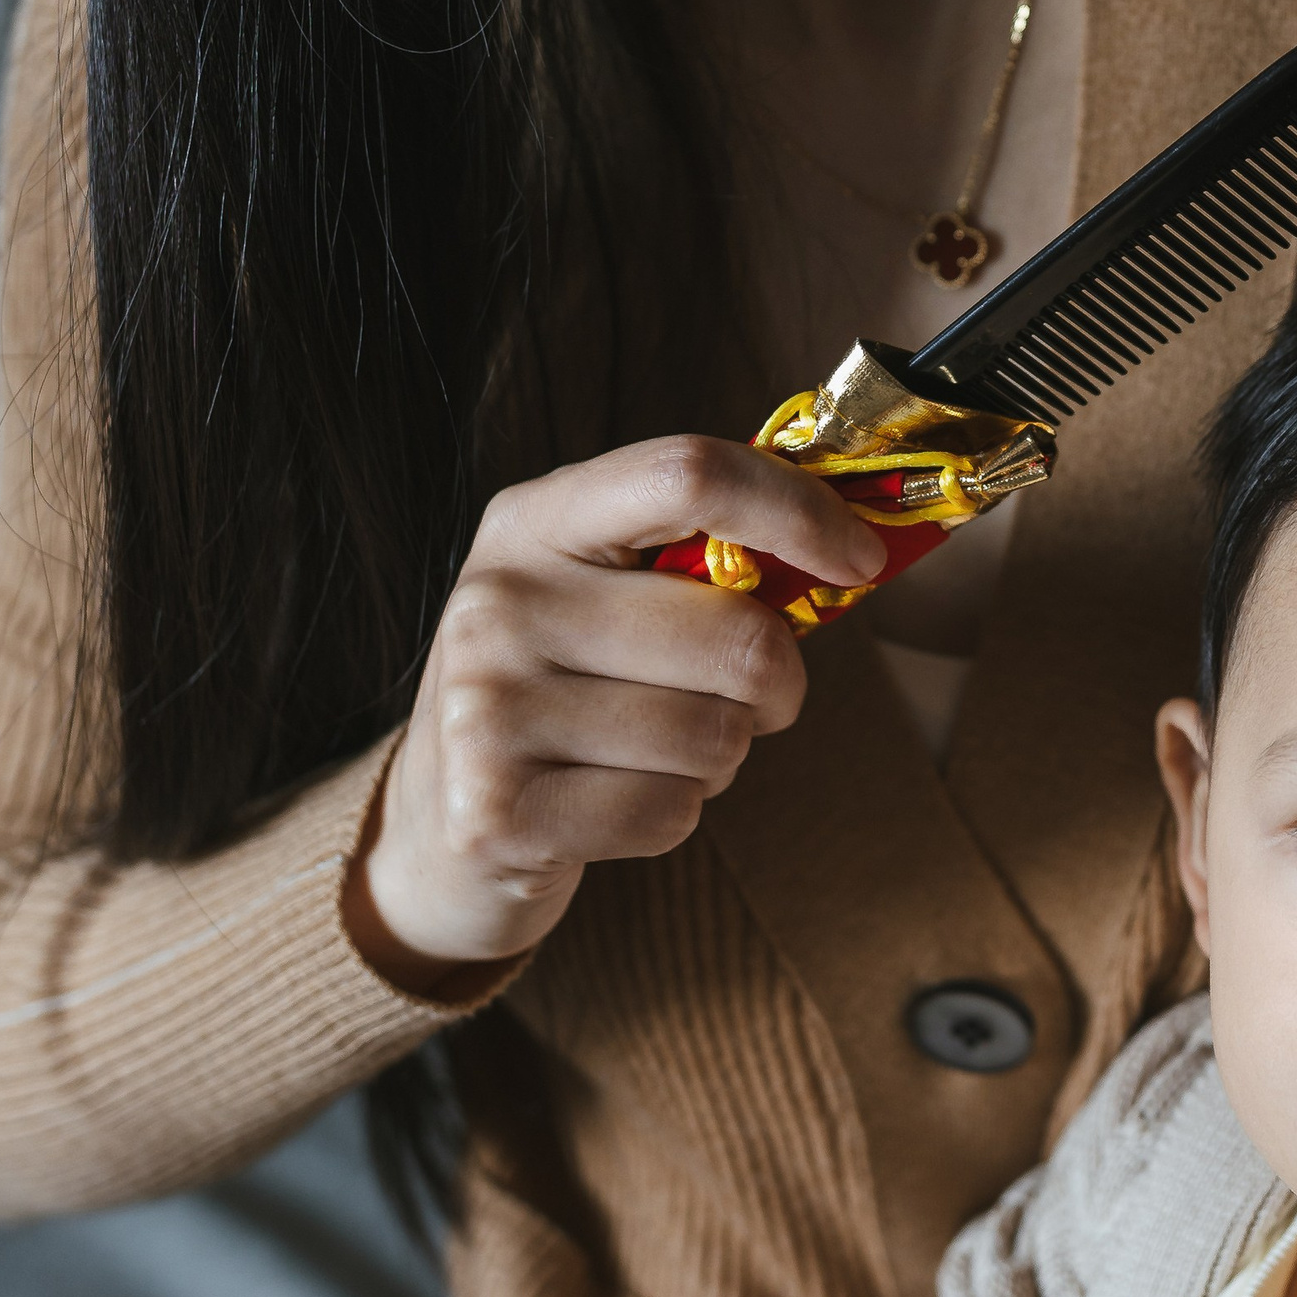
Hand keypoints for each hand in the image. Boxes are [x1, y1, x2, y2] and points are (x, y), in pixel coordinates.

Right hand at [348, 435, 886, 982]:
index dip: (799, 511)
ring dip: (718, 758)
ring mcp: (485, 708)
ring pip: (715, 737)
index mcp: (536, 520)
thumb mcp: (605, 592)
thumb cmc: (565, 690)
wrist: (435, 823)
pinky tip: (612, 802)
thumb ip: (705, 555)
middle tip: (740, 701)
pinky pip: (671, 813)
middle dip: (774, 686)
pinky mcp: (495, 813)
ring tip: (652, 752)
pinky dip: (673, 815)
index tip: (861, 559)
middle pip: (736, 637)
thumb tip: (856, 549)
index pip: (689, 473)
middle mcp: (498, 600)